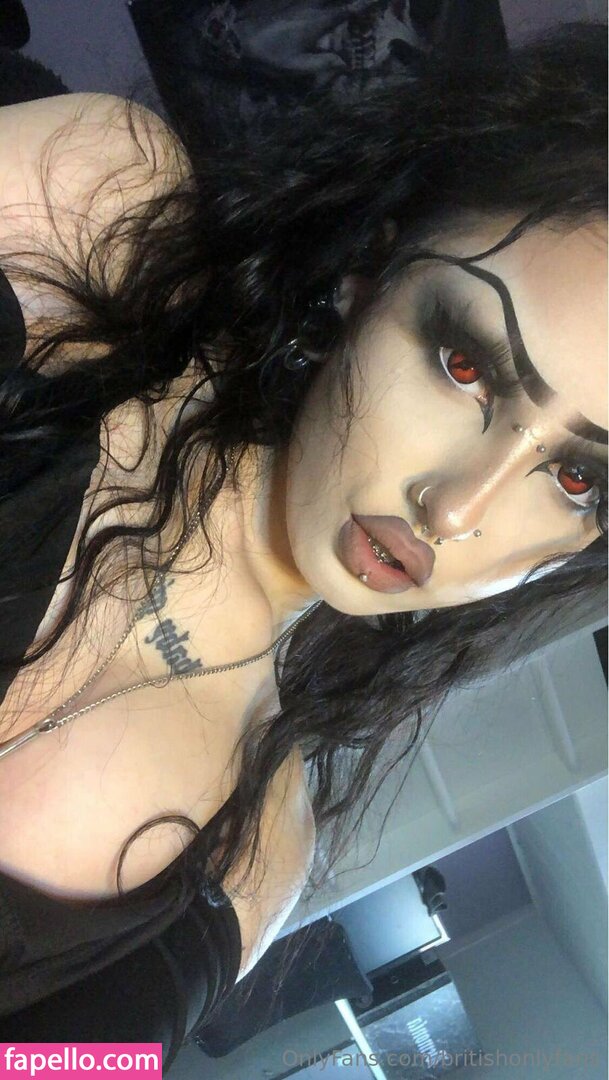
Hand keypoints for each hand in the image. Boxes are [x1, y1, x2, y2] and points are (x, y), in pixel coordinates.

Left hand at [235, 0, 378, 85]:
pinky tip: (325, 17)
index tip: (380, 0)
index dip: (365, 4)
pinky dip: (323, 8)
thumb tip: (344, 64)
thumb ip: (322, 64)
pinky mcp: (290, 3)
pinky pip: (311, 3)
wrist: (239, 37)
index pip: (348, 10)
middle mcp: (311, 6)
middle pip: (338, 2)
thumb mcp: (296, 66)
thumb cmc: (269, 54)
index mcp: (317, 22)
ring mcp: (300, 2)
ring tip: (350, 13)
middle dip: (353, 5)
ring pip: (324, 2)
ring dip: (337, 8)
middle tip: (366, 7)